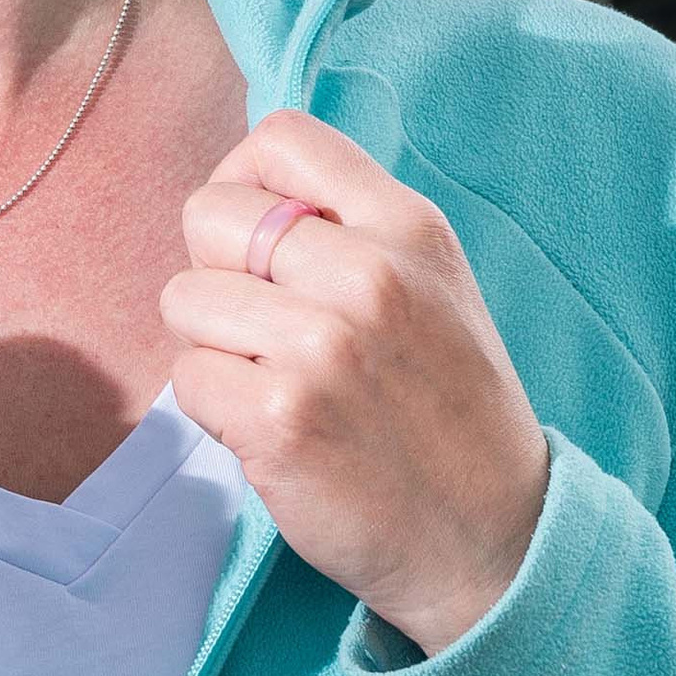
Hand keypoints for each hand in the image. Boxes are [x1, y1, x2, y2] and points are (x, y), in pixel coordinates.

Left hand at [161, 110, 549, 656]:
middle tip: (262, 327)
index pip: (280, 136)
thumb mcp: (434, 285)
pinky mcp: (280, 419)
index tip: (256, 239)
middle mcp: (369, 273)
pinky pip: (186, 379)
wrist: (492, 538)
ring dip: (210, 346)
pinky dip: (213, 409)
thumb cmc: (448, 409)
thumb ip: (353, 228)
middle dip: (215, 270)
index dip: (243, 181)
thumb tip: (244, 190)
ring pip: (183, 298)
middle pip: (209, 213)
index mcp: (408, 226)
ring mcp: (323, 347)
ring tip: (273, 381)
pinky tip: (271, 429)